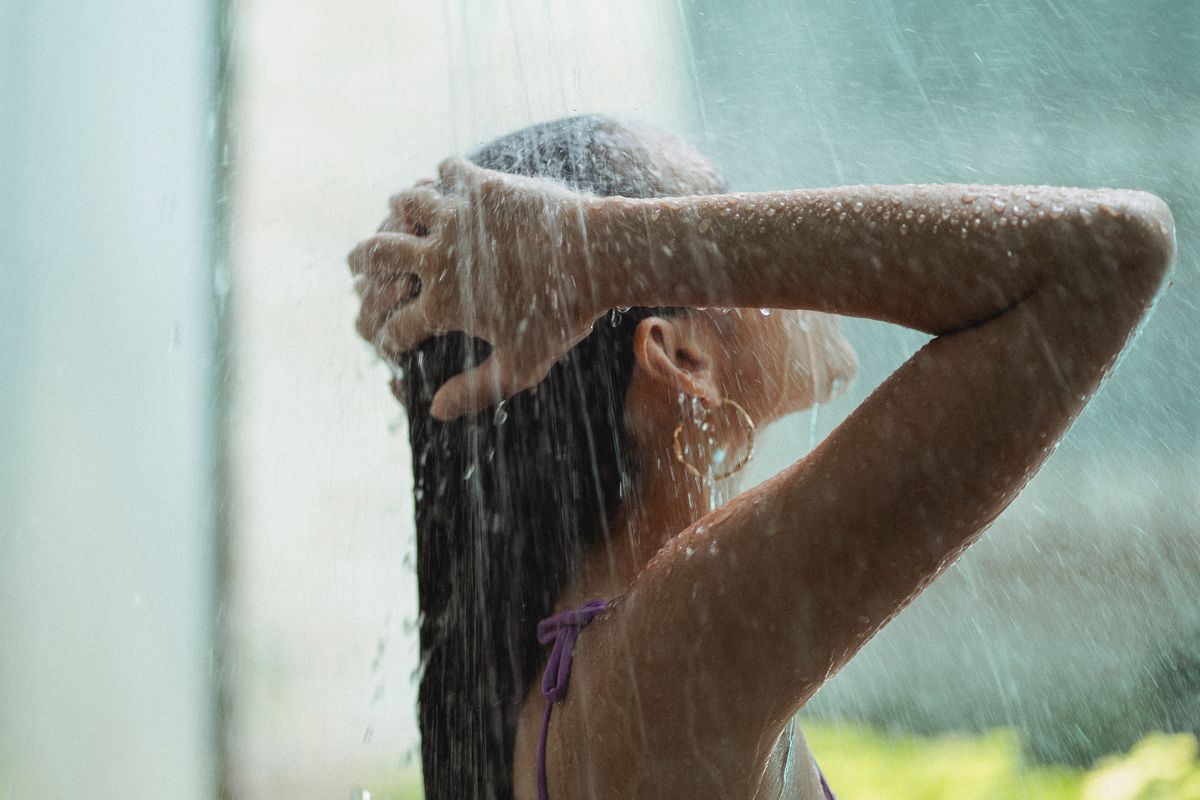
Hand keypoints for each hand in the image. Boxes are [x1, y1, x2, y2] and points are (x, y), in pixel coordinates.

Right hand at [349, 159, 606, 419]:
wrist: (597, 257)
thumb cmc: (564, 316)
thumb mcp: (522, 366)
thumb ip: (475, 390)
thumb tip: (434, 411)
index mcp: (443, 305)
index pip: (393, 325)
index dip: (384, 337)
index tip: (386, 339)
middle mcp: (438, 257)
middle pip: (378, 256)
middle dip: (360, 262)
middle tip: (353, 264)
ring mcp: (457, 217)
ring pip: (407, 205)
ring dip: (397, 210)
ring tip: (393, 211)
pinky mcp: (482, 185)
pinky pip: (449, 171)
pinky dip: (442, 175)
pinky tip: (442, 177)